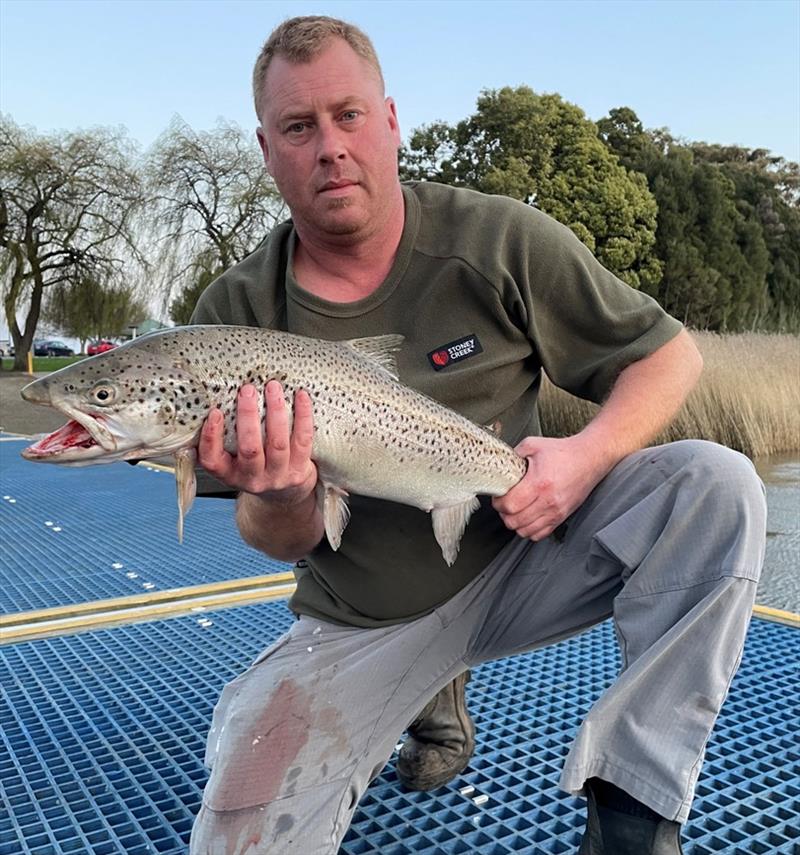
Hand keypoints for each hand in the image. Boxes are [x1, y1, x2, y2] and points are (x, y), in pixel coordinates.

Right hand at [198, 380, 316, 505]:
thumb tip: (214, 400)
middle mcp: (252, 478)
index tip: (215, 412)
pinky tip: (300, 396)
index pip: (212, 460)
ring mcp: (277, 476)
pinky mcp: (299, 471)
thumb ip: (223, 439)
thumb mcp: (231, 460)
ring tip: (273, 387)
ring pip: (277, 443)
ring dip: (275, 412)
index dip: (211, 437)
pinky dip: (303, 416)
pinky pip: (302, 440)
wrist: (284, 495)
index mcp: (229, 474)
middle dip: (248, 416)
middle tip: (247, 390)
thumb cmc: (254, 467)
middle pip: (250, 449)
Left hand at [492, 435, 607, 540]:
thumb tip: (500, 463)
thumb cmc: (564, 452)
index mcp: (539, 483)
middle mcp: (548, 501)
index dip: (498, 503)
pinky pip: (540, 535)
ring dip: (516, 523)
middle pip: (515, 521)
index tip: (498, 497)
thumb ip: (513, 454)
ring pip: (525, 531)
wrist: (589, 459)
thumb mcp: (533, 445)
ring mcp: (556, 511)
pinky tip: (527, 518)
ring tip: (515, 511)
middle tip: (505, 504)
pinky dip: (529, 530)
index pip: (510, 505)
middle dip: (504, 514)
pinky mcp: (561, 517)